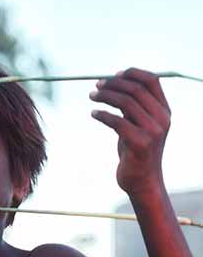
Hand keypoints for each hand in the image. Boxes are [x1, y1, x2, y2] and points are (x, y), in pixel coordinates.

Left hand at [89, 68, 170, 196]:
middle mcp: (162, 119)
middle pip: (135, 90)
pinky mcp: (139, 143)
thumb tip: (115, 85)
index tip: (113, 75)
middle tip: (96, 86)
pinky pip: (117, 122)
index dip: (132, 73)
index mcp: (164, 111)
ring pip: (126, 103)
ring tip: (92, 96)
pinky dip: (103, 115)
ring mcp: (152, 131)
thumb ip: (134, 108)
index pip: (152, 81)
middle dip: (113, 84)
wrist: (143, 182)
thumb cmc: (137, 154)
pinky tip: (93, 114)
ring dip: (106, 96)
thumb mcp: (139, 127)